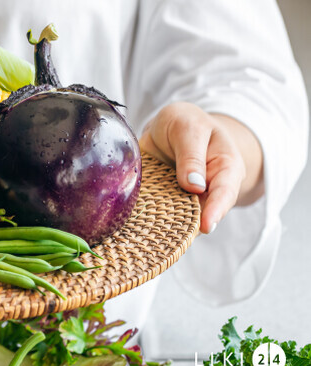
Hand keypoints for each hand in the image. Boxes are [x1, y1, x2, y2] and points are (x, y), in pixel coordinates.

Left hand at [139, 102, 263, 233]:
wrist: (172, 127)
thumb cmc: (187, 124)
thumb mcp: (189, 128)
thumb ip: (191, 155)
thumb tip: (194, 186)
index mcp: (225, 168)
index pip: (225, 193)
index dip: (216, 211)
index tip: (206, 226)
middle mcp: (209, 190)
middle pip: (203, 214)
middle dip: (190, 227)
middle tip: (176, 241)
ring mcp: (187, 199)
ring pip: (181, 219)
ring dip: (168, 228)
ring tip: (155, 239)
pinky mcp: (166, 203)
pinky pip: (160, 216)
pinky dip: (151, 222)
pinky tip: (139, 231)